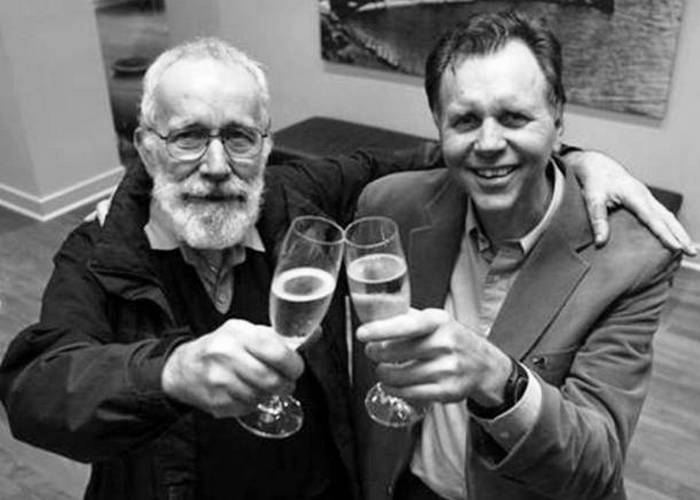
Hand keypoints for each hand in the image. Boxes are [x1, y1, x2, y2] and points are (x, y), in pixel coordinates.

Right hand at [161, 319, 303, 417]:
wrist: (184, 368)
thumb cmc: (222, 347)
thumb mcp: (248, 333)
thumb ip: (281, 337)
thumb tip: (316, 333)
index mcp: (238, 332)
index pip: (274, 350)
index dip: (292, 363)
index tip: (296, 368)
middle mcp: (226, 354)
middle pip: (270, 379)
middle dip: (285, 383)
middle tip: (285, 381)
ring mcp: (219, 379)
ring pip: (261, 396)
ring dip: (270, 394)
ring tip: (265, 385)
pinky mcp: (216, 401)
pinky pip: (248, 407)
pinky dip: (253, 402)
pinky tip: (247, 392)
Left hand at [356, 309, 510, 405]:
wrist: (485, 366)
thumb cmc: (453, 340)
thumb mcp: (437, 321)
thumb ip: (409, 317)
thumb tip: (375, 314)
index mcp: (438, 322)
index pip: (405, 324)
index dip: (380, 330)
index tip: (362, 334)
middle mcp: (444, 343)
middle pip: (395, 352)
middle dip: (376, 354)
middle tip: (372, 352)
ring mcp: (447, 369)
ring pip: (398, 376)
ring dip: (383, 374)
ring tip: (383, 370)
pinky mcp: (447, 391)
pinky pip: (409, 393)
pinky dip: (394, 389)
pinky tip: (392, 384)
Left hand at [565, 150, 694, 254]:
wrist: (597, 165)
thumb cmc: (595, 181)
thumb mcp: (592, 200)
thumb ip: (597, 220)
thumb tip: (600, 242)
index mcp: (634, 195)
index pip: (652, 218)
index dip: (665, 234)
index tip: (676, 247)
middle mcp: (645, 196)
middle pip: (667, 218)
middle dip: (680, 235)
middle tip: (691, 252)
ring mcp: (647, 197)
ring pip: (668, 216)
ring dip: (679, 232)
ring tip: (689, 248)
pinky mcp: (645, 200)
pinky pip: (662, 215)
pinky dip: (671, 226)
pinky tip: (675, 238)